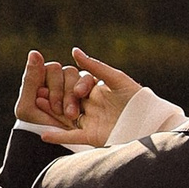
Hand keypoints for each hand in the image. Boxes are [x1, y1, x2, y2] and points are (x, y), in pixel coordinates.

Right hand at [18, 46, 148, 150]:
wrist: (151, 123)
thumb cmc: (137, 98)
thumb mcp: (117, 79)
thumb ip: (95, 66)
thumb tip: (74, 50)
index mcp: (97, 91)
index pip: (77, 87)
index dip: (74, 88)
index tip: (79, 92)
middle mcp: (91, 106)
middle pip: (68, 101)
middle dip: (56, 99)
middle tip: (41, 96)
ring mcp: (91, 122)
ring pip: (66, 117)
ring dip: (52, 113)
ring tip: (36, 108)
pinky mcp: (93, 137)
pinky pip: (73, 136)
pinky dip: (58, 136)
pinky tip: (44, 135)